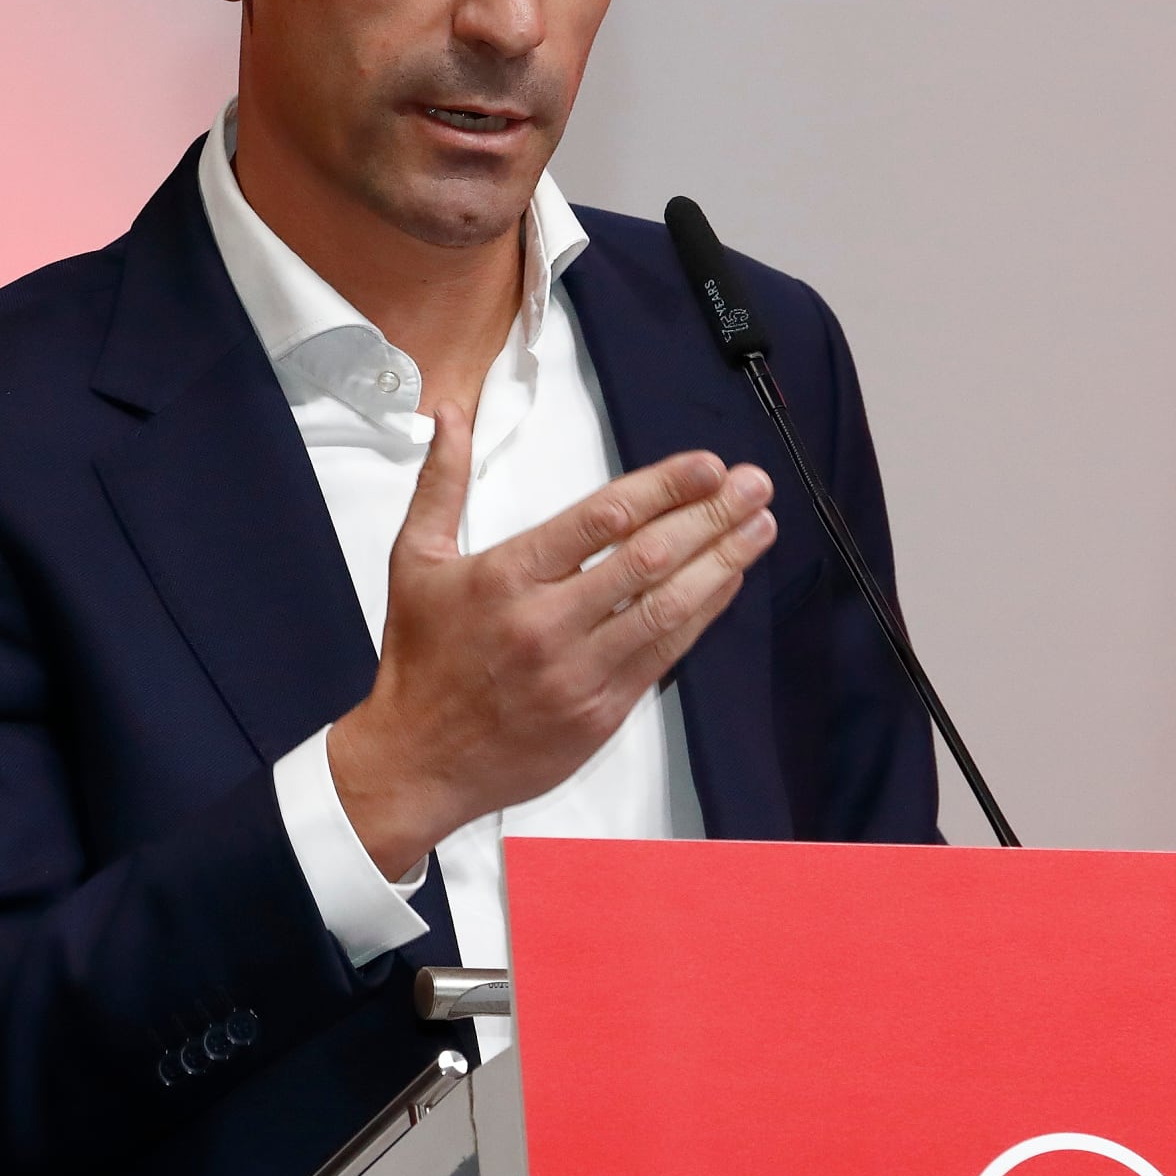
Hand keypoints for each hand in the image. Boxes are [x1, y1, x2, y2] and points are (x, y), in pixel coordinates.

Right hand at [328, 403, 775, 876]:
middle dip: (711, 515)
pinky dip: (701, 615)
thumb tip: (451, 414)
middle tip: (753, 485)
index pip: (601, 519)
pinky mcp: (600, 713)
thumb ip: (441, 482)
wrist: (416, 762)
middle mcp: (547, 623)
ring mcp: (579, 672)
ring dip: (722, 563)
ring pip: (666, 608)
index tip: (705, 465)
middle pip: (647, 558)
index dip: (663, 487)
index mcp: (507, 577)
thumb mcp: (416, 561)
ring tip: (760, 527)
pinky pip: (663, 655)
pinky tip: (726, 582)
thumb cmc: (420, 661)